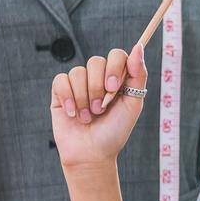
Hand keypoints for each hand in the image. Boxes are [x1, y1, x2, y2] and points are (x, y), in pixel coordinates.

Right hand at [50, 44, 147, 171]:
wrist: (92, 154)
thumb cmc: (114, 132)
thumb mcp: (133, 104)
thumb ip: (138, 75)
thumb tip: (139, 47)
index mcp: (118, 78)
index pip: (117, 55)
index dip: (114, 67)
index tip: (114, 88)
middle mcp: (98, 78)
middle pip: (95, 61)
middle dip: (98, 87)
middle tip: (100, 109)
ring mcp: (78, 84)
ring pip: (78, 72)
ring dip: (84, 98)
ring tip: (88, 117)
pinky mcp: (60, 92)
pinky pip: (61, 81)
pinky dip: (68, 98)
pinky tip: (73, 114)